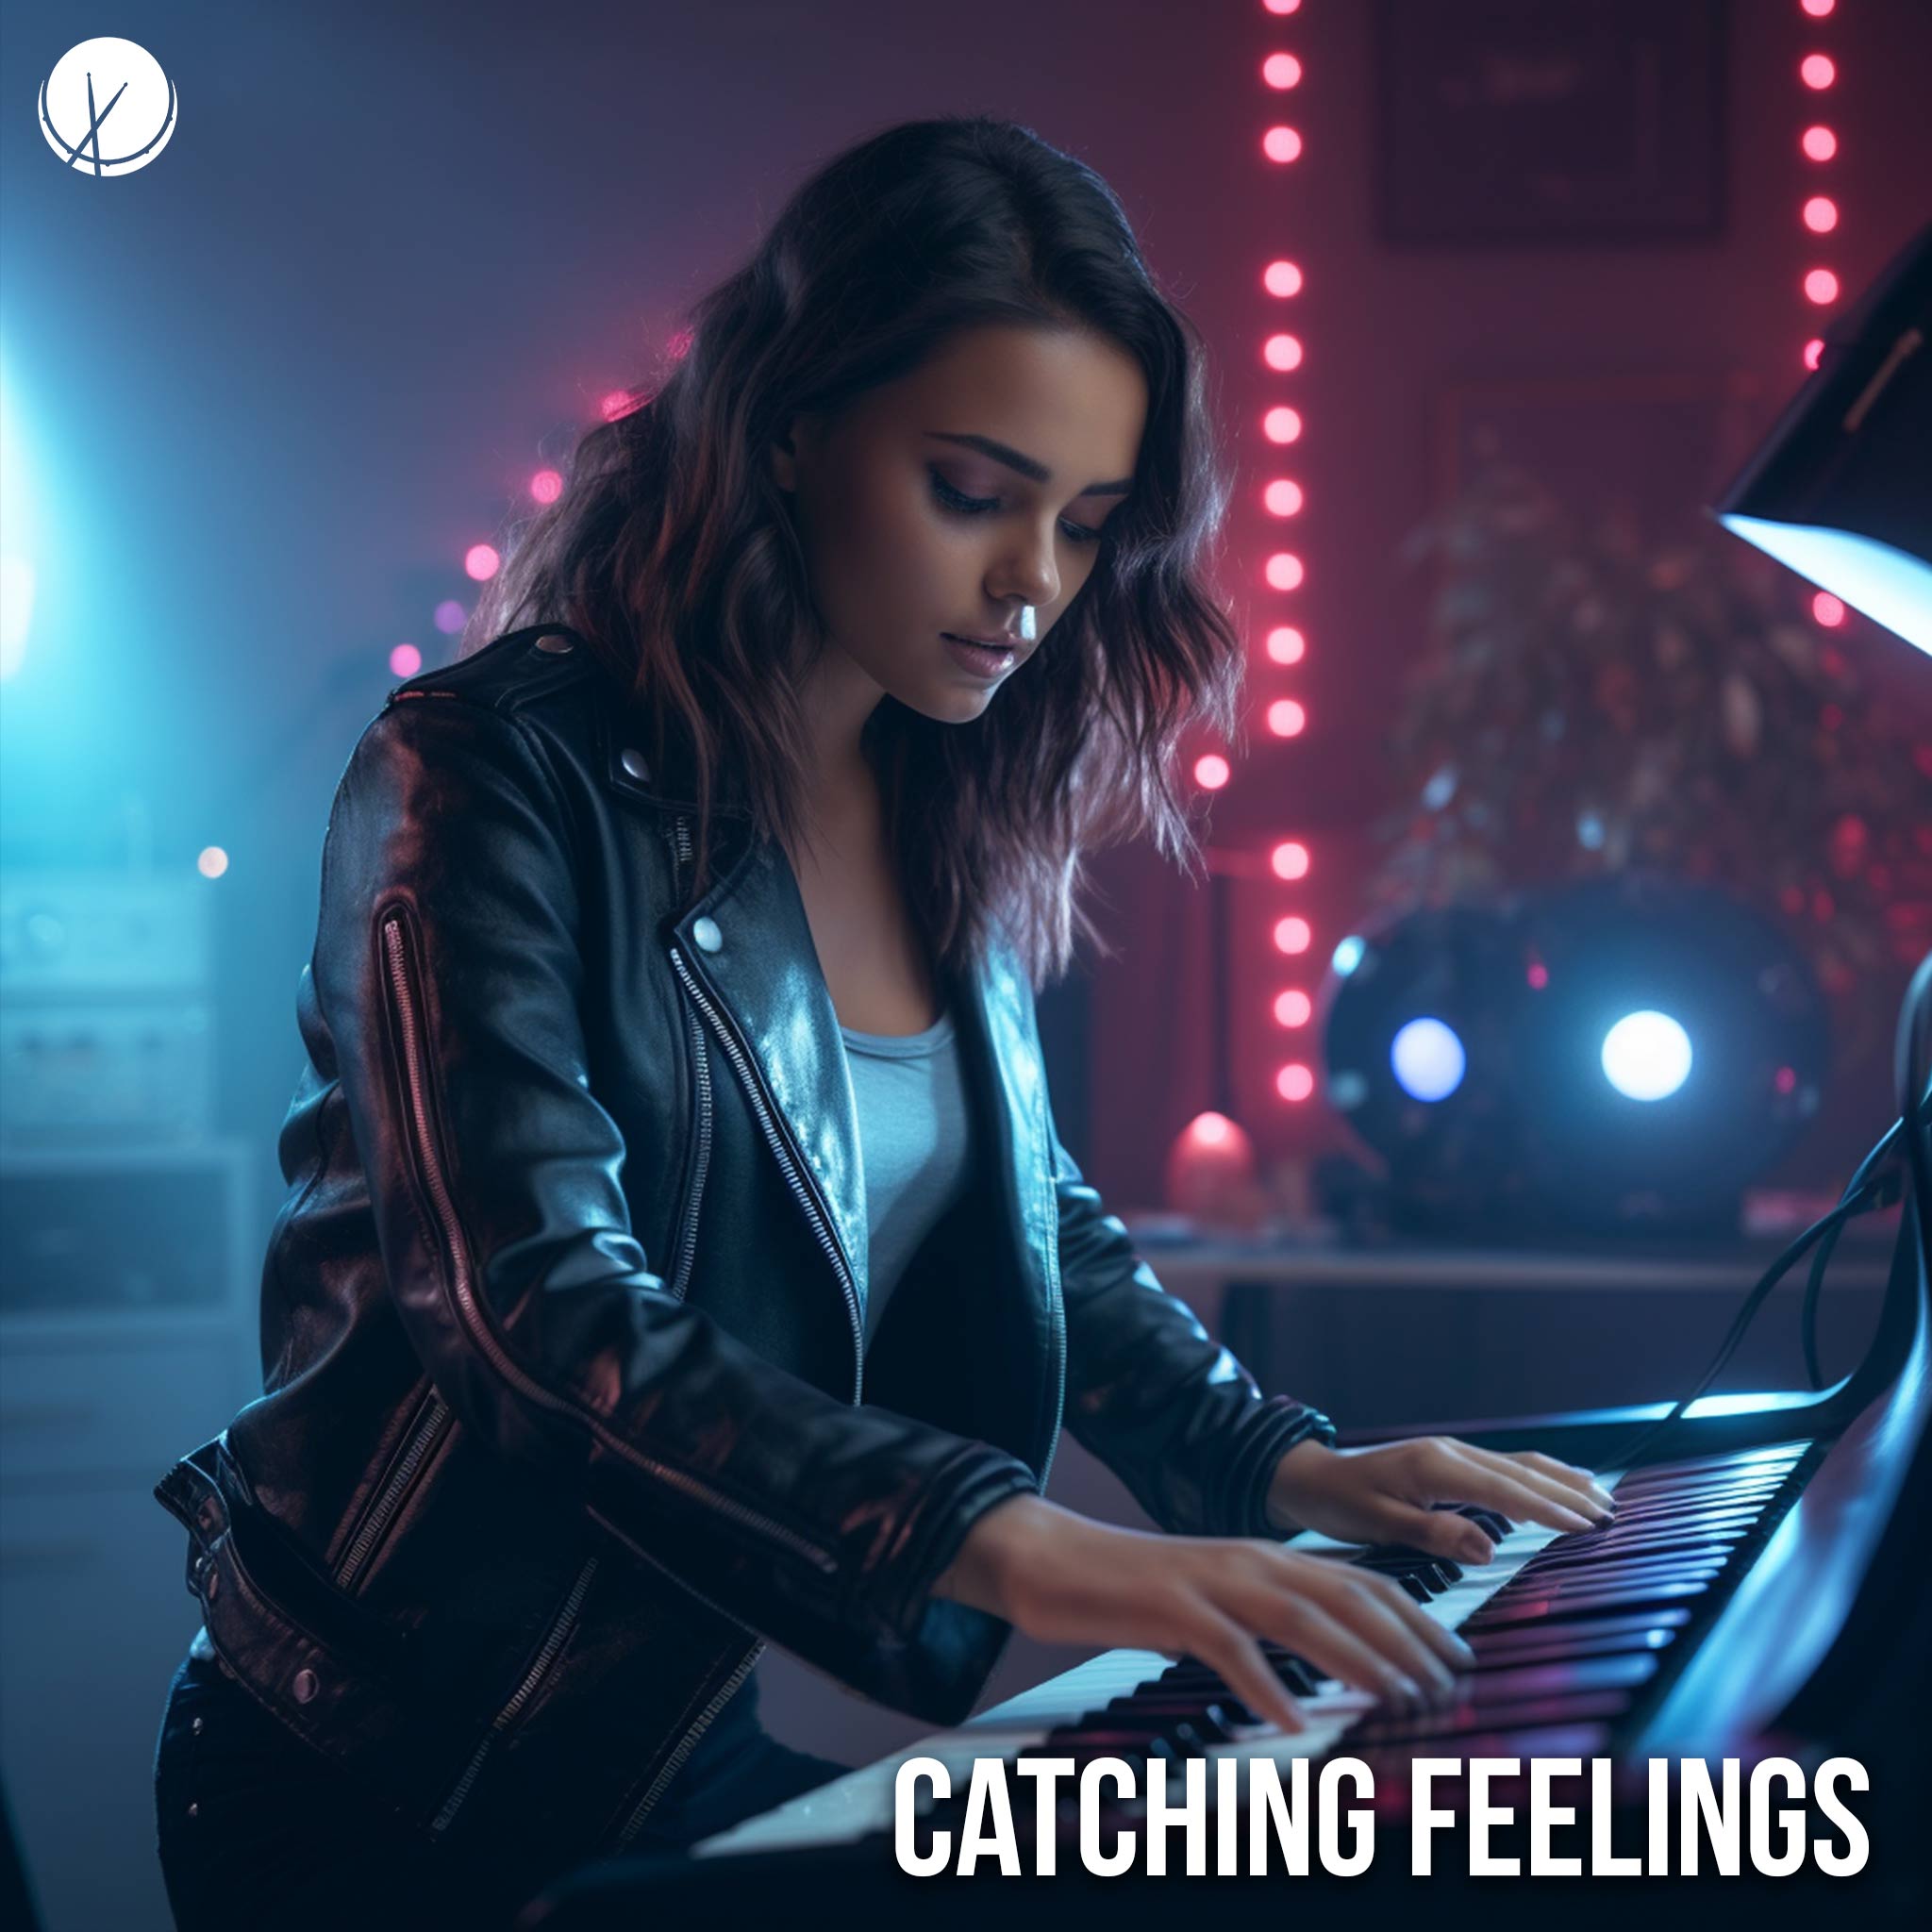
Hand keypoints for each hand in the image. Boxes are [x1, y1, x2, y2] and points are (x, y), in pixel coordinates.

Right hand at [932, 1493, 1475, 1733]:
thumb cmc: (1133, 1589)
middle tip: (1449, 1687)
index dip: (1417, 1617)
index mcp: (1266, 1557)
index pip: (1361, 1582)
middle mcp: (1251, 1560)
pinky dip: (1265, 1684)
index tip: (1459, 1657)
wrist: (1052, 1559)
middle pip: (1348, 1597)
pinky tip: (1292, 1720)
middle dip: (1408, 1641)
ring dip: (1358, 1661)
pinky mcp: (1171, 1607)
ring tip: (1399, 1700)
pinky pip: (1230, 1648)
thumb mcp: (1215, 1601)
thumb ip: (1265, 1622)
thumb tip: (1320, 1664)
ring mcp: (1213, 1581)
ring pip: (1304, 1617)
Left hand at [1263, 1435, 1616, 1562]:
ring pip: (1518, 1465)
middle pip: (1521, 1474)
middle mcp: (1450, 1453)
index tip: (1586, 1526)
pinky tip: (1560, 1486)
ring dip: (1560, 1481)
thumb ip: (1433, 1534)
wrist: (1310, 1478)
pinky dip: (1538, 1477)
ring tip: (1601, 1499)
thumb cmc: (1340, 1503)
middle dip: (1568, 1494)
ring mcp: (1451, 1453)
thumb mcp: (1378, 1525)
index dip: (1548, 1510)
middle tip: (1610, 1517)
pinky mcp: (1450, 1461)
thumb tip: (1488, 1548)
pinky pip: (1504, 1467)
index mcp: (1435, 1466)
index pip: (1505, 1490)